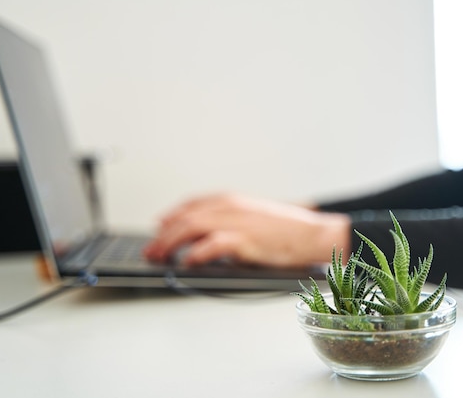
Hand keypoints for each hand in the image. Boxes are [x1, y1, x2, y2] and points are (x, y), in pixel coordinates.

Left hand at [143, 193, 350, 267]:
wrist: (312, 233)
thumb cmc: (286, 229)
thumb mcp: (253, 217)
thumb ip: (229, 221)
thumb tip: (205, 236)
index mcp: (231, 200)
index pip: (192, 204)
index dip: (171, 215)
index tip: (159, 226)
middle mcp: (230, 207)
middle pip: (185, 217)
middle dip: (163, 234)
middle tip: (151, 250)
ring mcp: (237, 222)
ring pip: (192, 227)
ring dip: (171, 243)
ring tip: (159, 257)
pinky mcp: (245, 239)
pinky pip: (213, 244)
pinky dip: (197, 252)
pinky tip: (187, 261)